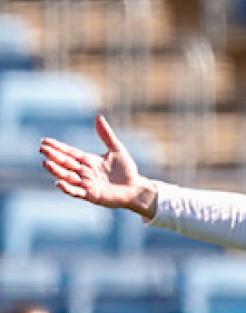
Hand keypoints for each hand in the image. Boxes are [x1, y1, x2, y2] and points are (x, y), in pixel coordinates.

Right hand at [40, 115, 156, 218]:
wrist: (136, 188)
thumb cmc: (127, 170)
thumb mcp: (117, 149)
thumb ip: (106, 135)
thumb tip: (98, 117)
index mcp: (88, 160)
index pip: (69, 152)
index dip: (58, 147)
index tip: (45, 141)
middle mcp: (84, 172)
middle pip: (65, 163)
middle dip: (54, 156)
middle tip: (42, 149)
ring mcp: (86, 184)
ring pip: (67, 176)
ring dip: (56, 171)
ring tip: (46, 163)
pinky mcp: (91, 195)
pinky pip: (76, 192)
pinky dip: (67, 188)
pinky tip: (59, 182)